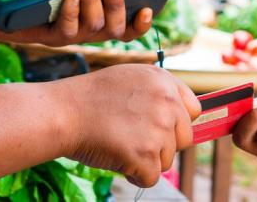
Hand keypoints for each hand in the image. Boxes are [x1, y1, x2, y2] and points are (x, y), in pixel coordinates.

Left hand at [0, 0, 152, 45]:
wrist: (1, 9)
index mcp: (99, 20)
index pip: (128, 29)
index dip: (141, 25)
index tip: (148, 10)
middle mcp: (90, 32)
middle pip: (115, 29)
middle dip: (117, 4)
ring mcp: (72, 37)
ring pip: (93, 28)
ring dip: (92, 1)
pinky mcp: (51, 38)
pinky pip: (67, 30)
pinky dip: (72, 12)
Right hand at [54, 65, 200, 186]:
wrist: (63, 112)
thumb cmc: (90, 98)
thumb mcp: (131, 78)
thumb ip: (158, 93)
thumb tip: (178, 116)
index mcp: (164, 82)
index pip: (193, 111)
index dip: (176, 123)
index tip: (159, 128)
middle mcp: (167, 103)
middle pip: (184, 139)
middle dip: (163, 144)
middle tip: (134, 138)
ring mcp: (158, 129)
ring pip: (168, 160)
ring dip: (146, 159)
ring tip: (120, 143)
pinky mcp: (146, 155)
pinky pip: (151, 177)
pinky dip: (134, 174)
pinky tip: (116, 157)